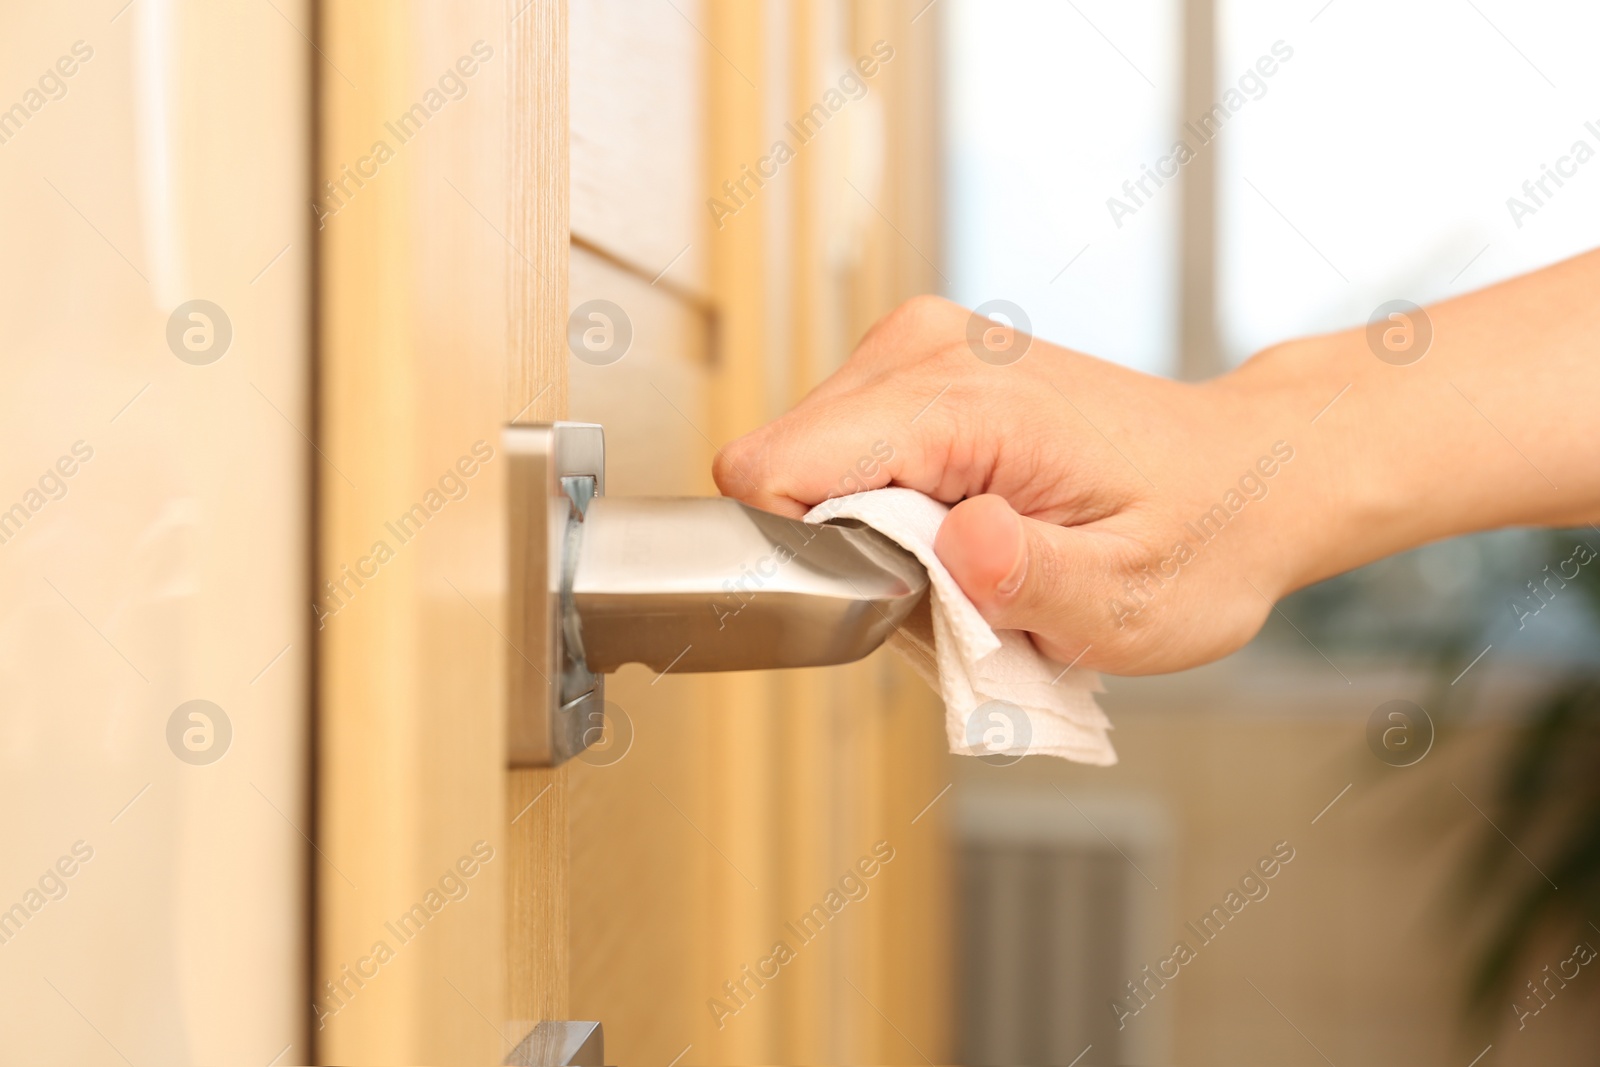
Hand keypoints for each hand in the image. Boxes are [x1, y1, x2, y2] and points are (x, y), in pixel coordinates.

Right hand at [712, 296, 1333, 673]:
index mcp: (968, 402)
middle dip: (837, 551)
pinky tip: (957, 524)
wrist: (1247, 472)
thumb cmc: (1199, 539)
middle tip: (946, 586)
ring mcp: (919, 346)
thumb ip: (1035, 580)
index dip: (804, 558)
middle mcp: (927, 350)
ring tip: (963, 556)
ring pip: (801, 462)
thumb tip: (956, 544)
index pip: (775, 468)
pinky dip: (879, 506)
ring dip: (860, 533)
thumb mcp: (1133, 602)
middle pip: (779, 469)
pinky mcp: (919, 363)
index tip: (890, 595)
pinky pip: (838, 450)